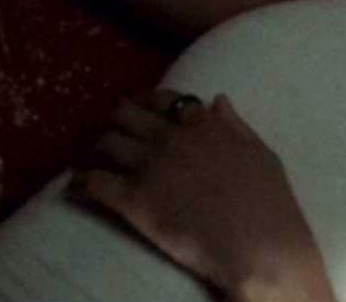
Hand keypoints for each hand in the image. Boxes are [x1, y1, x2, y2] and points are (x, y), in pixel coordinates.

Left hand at [70, 90, 336, 301]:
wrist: (259, 245)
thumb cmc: (269, 202)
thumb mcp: (260, 152)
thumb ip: (235, 125)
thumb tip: (217, 100)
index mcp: (203, 123)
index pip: (165, 99)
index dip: (150, 103)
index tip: (143, 112)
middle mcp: (172, 137)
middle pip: (126, 113)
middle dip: (117, 120)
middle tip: (115, 134)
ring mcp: (150, 166)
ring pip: (106, 142)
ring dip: (97, 149)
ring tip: (94, 160)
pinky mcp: (133, 199)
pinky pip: (93, 181)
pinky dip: (80, 182)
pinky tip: (76, 187)